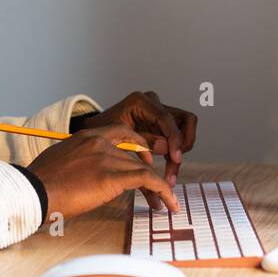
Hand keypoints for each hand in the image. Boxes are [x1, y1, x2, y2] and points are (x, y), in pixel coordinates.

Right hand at [27, 125, 179, 220]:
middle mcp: (98, 142)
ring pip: (142, 169)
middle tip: (157, 188)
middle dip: (149, 171)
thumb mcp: (59, 162)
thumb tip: (86, 174)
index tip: (145, 161)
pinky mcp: (110, 176)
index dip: (138, 146)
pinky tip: (168, 204)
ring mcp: (105, 157)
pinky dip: (162, 191)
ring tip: (164, 204)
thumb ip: (78, 162)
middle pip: (135, 154)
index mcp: (85, 137)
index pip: (121, 132)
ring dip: (157, 187)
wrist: (32, 192)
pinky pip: (146, 180)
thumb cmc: (39, 184)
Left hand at [72, 91, 198, 186]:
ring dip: (179, 152)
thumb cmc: (99, 132)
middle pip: (185, 120)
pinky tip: (167, 173)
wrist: (92, 133)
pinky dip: (173, 155)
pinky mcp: (161, 127)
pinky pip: (175, 140)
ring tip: (170, 174)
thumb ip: (143, 141)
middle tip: (175, 163)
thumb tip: (166, 148)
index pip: (166, 118)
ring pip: (183, 131)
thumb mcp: (117, 137)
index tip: (175, 157)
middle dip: (183, 143)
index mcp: (140, 102)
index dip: (174, 138)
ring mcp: (159, 114)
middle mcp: (153, 104)